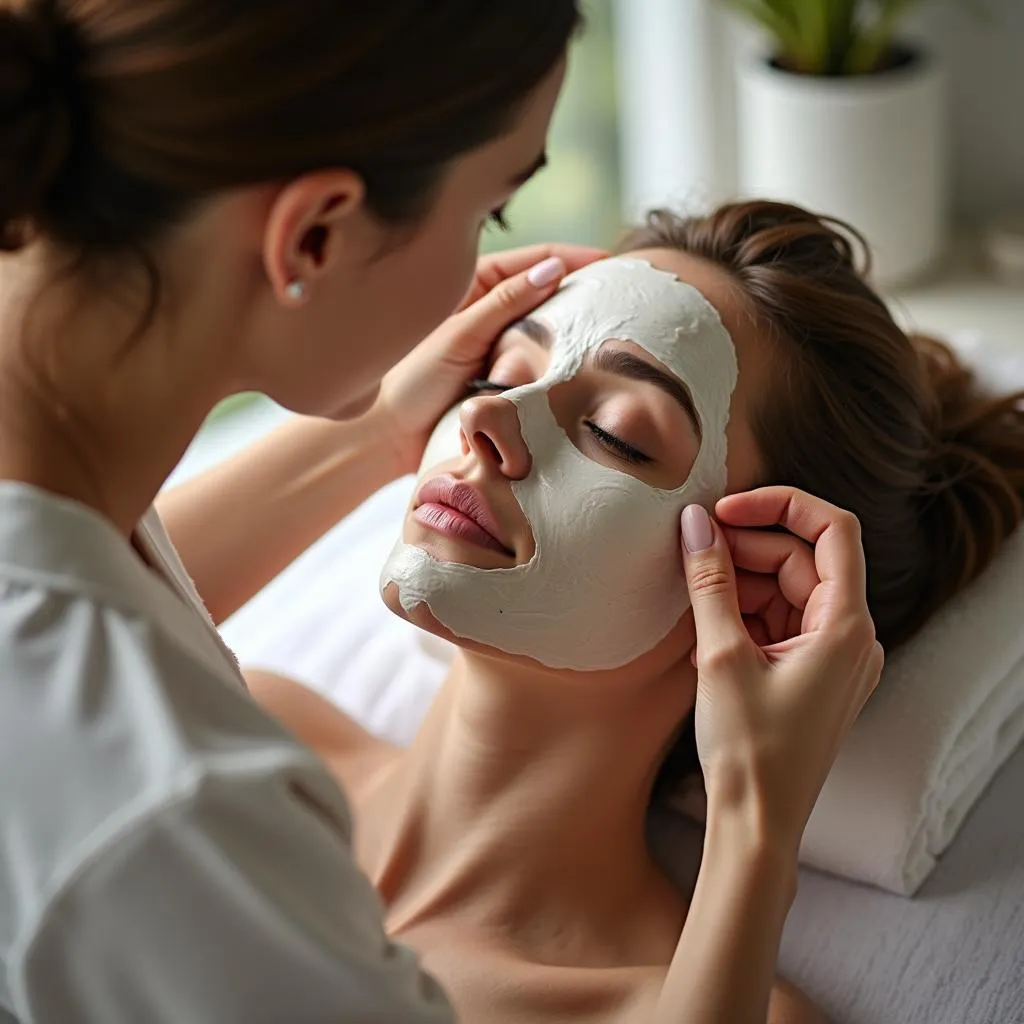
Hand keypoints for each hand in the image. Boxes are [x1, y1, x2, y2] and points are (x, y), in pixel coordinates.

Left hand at [375, 243, 605, 473]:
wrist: (387, 435)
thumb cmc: (411, 379)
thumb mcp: (460, 334)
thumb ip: (505, 303)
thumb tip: (552, 269)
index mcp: (474, 285)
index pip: (535, 260)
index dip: (574, 258)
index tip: (614, 262)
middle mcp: (490, 311)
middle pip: (546, 293)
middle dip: (582, 292)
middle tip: (623, 296)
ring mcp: (498, 344)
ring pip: (546, 331)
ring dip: (572, 331)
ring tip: (611, 330)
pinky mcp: (502, 378)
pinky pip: (538, 365)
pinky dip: (557, 365)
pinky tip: (582, 368)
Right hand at [679, 488, 883, 847]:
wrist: (757, 823)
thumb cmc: (750, 751)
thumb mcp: (721, 655)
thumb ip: (709, 582)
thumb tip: (695, 525)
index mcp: (847, 627)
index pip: (832, 530)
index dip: (779, 505)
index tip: (725, 510)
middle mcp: (852, 637)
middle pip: (801, 560)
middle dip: (746, 549)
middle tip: (692, 551)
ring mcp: (834, 658)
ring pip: (787, 591)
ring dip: (741, 584)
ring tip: (693, 597)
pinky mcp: (812, 675)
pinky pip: (781, 622)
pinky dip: (745, 614)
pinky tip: (707, 626)